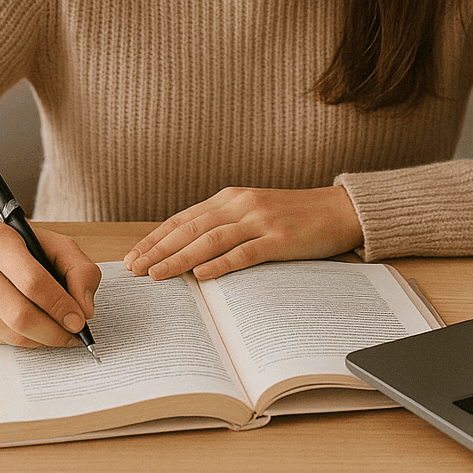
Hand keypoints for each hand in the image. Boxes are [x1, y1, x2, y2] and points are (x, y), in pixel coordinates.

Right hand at [0, 220, 101, 348]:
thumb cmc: (17, 246)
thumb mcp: (54, 244)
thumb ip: (79, 269)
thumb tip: (85, 310)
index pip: (33, 282)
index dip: (60, 305)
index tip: (79, 321)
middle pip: (20, 315)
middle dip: (53, 331)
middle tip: (73, 335)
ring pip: (10, 333)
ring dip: (42, 340)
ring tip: (59, 334)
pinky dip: (23, 340)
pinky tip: (35, 331)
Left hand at [123, 186, 363, 281]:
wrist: (338, 210)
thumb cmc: (294, 216)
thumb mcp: (254, 213)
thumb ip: (225, 226)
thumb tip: (188, 252)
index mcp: (231, 198)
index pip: (183, 219)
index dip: (155, 238)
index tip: (133, 256)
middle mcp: (241, 205)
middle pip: (190, 228)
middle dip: (158, 250)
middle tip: (133, 269)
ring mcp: (260, 220)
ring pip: (210, 240)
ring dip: (179, 258)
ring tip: (156, 275)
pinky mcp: (279, 238)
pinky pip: (244, 252)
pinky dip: (220, 264)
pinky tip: (201, 275)